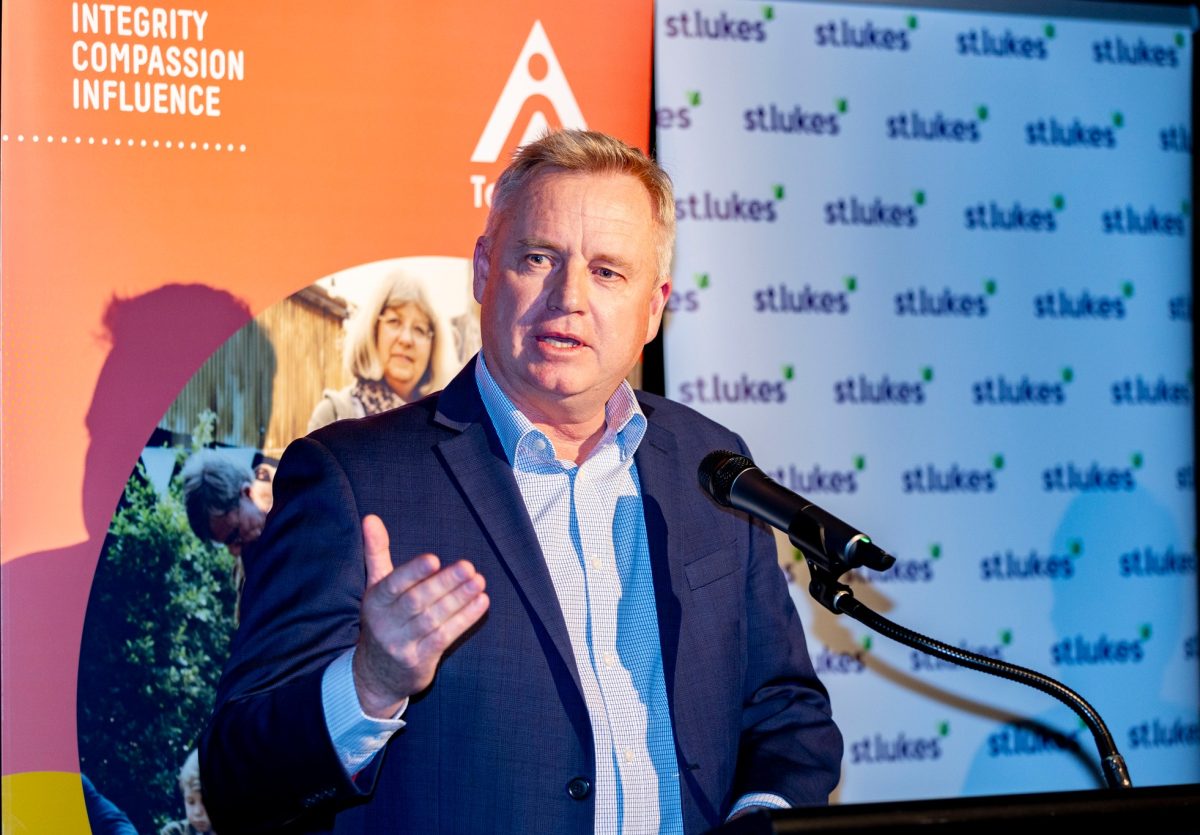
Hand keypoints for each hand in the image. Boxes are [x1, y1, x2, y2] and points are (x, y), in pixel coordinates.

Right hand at [352, 514, 489, 716]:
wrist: (376, 675)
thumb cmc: (383, 620)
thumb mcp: (376, 587)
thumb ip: (376, 552)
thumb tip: (371, 517)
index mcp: (375, 601)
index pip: (393, 584)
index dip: (413, 572)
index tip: (434, 559)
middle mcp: (385, 623)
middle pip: (417, 601)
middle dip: (444, 583)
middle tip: (469, 567)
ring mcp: (401, 644)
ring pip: (433, 619)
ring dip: (459, 600)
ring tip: (479, 582)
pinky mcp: (419, 661)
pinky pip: (444, 637)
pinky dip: (463, 620)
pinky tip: (480, 603)